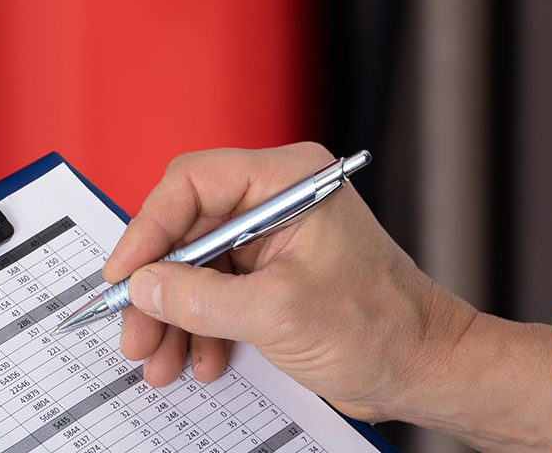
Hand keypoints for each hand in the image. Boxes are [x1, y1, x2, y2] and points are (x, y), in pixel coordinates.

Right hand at [99, 143, 551, 451]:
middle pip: (187, 230)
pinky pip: (217, 294)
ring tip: (159, 361)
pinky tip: (199, 361)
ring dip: (173, 317)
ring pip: (196, 268)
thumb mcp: (279, 312)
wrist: (428, 370)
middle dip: (158, 288)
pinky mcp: (274, 277)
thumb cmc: (383, 327)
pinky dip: (201, 329)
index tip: (123, 274)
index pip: (192, 184)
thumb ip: (202, 298)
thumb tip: (142, 285)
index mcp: (288, 180)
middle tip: (133, 331)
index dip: (148, 228)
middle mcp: (277, 200)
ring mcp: (275, 240)